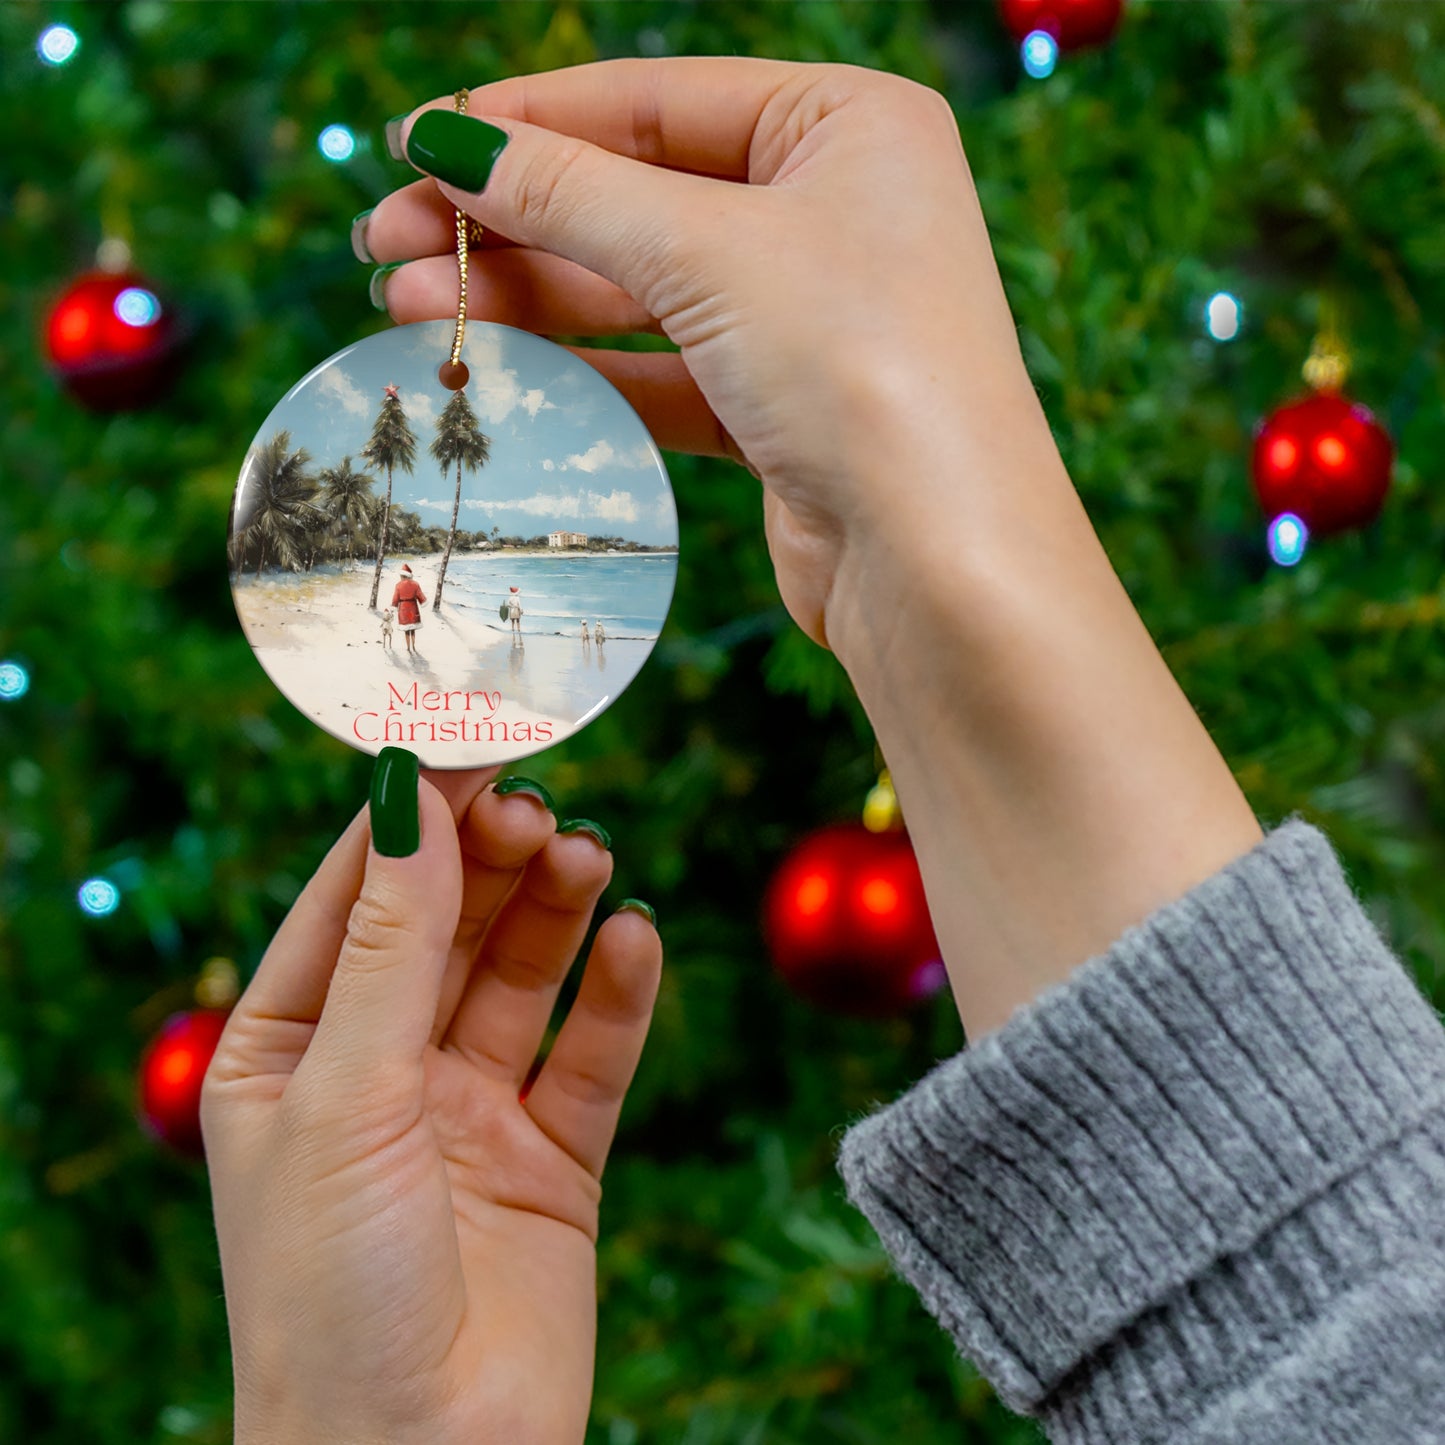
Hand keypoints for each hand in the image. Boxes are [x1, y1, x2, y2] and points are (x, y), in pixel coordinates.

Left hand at [202, 763, 661, 1444]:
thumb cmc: (332, 1293)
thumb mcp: (346, 1095)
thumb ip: (391, 946)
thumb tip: (412, 800)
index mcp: (290, 1051)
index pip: (354, 899)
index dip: (411, 820)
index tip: (471, 744)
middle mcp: (380, 1071)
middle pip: (447, 926)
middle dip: (491, 862)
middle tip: (540, 809)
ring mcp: (469, 1113)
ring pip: (522, 977)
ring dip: (555, 911)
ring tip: (589, 857)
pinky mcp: (553, 1159)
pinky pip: (591, 1055)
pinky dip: (618, 995)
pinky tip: (636, 941)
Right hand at [361, 57, 1052, 657]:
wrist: (939, 562)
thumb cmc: (860, 368)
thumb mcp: (707, 252)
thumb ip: (572, 193)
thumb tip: (448, 141)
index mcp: (847, 125)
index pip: (655, 100)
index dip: (527, 120)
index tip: (414, 142)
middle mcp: (834, 210)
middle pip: (637, 195)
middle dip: (509, 219)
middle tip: (385, 240)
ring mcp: (809, 315)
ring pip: (640, 289)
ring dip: (526, 297)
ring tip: (406, 305)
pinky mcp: (782, 409)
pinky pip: (662, 371)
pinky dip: (582, 369)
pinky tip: (494, 365)